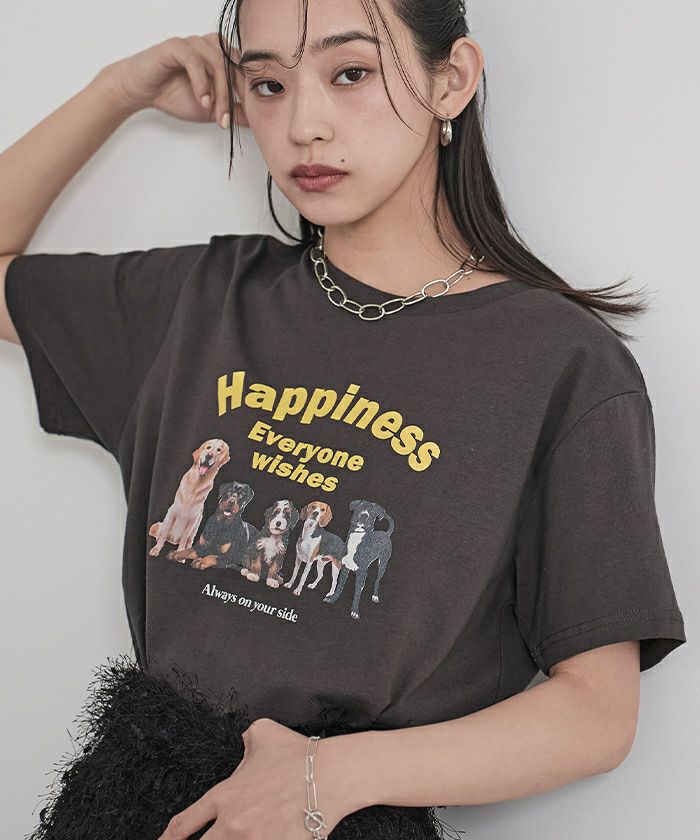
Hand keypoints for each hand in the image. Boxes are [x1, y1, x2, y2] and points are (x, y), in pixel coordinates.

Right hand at [101, 33, 248, 126]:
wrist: (142, 91)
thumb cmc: (174, 95)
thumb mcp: (210, 109)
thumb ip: (232, 112)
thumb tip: (256, 120)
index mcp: (221, 56)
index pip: (244, 69)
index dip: (248, 93)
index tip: (249, 117)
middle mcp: (210, 45)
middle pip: (234, 65)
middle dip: (236, 96)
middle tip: (229, 120)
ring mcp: (193, 43)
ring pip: (217, 63)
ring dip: (220, 93)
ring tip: (216, 114)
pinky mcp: (176, 46)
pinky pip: (195, 61)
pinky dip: (202, 84)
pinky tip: (202, 101)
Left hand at [156, 717, 351, 838]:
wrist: (330, 775)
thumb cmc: (297, 754)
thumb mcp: (262, 733)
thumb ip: (243, 741)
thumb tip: (241, 745)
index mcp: (225, 796)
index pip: (184, 824)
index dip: (167, 839)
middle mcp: (234, 825)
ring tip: (235, 837)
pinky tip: (264, 838)